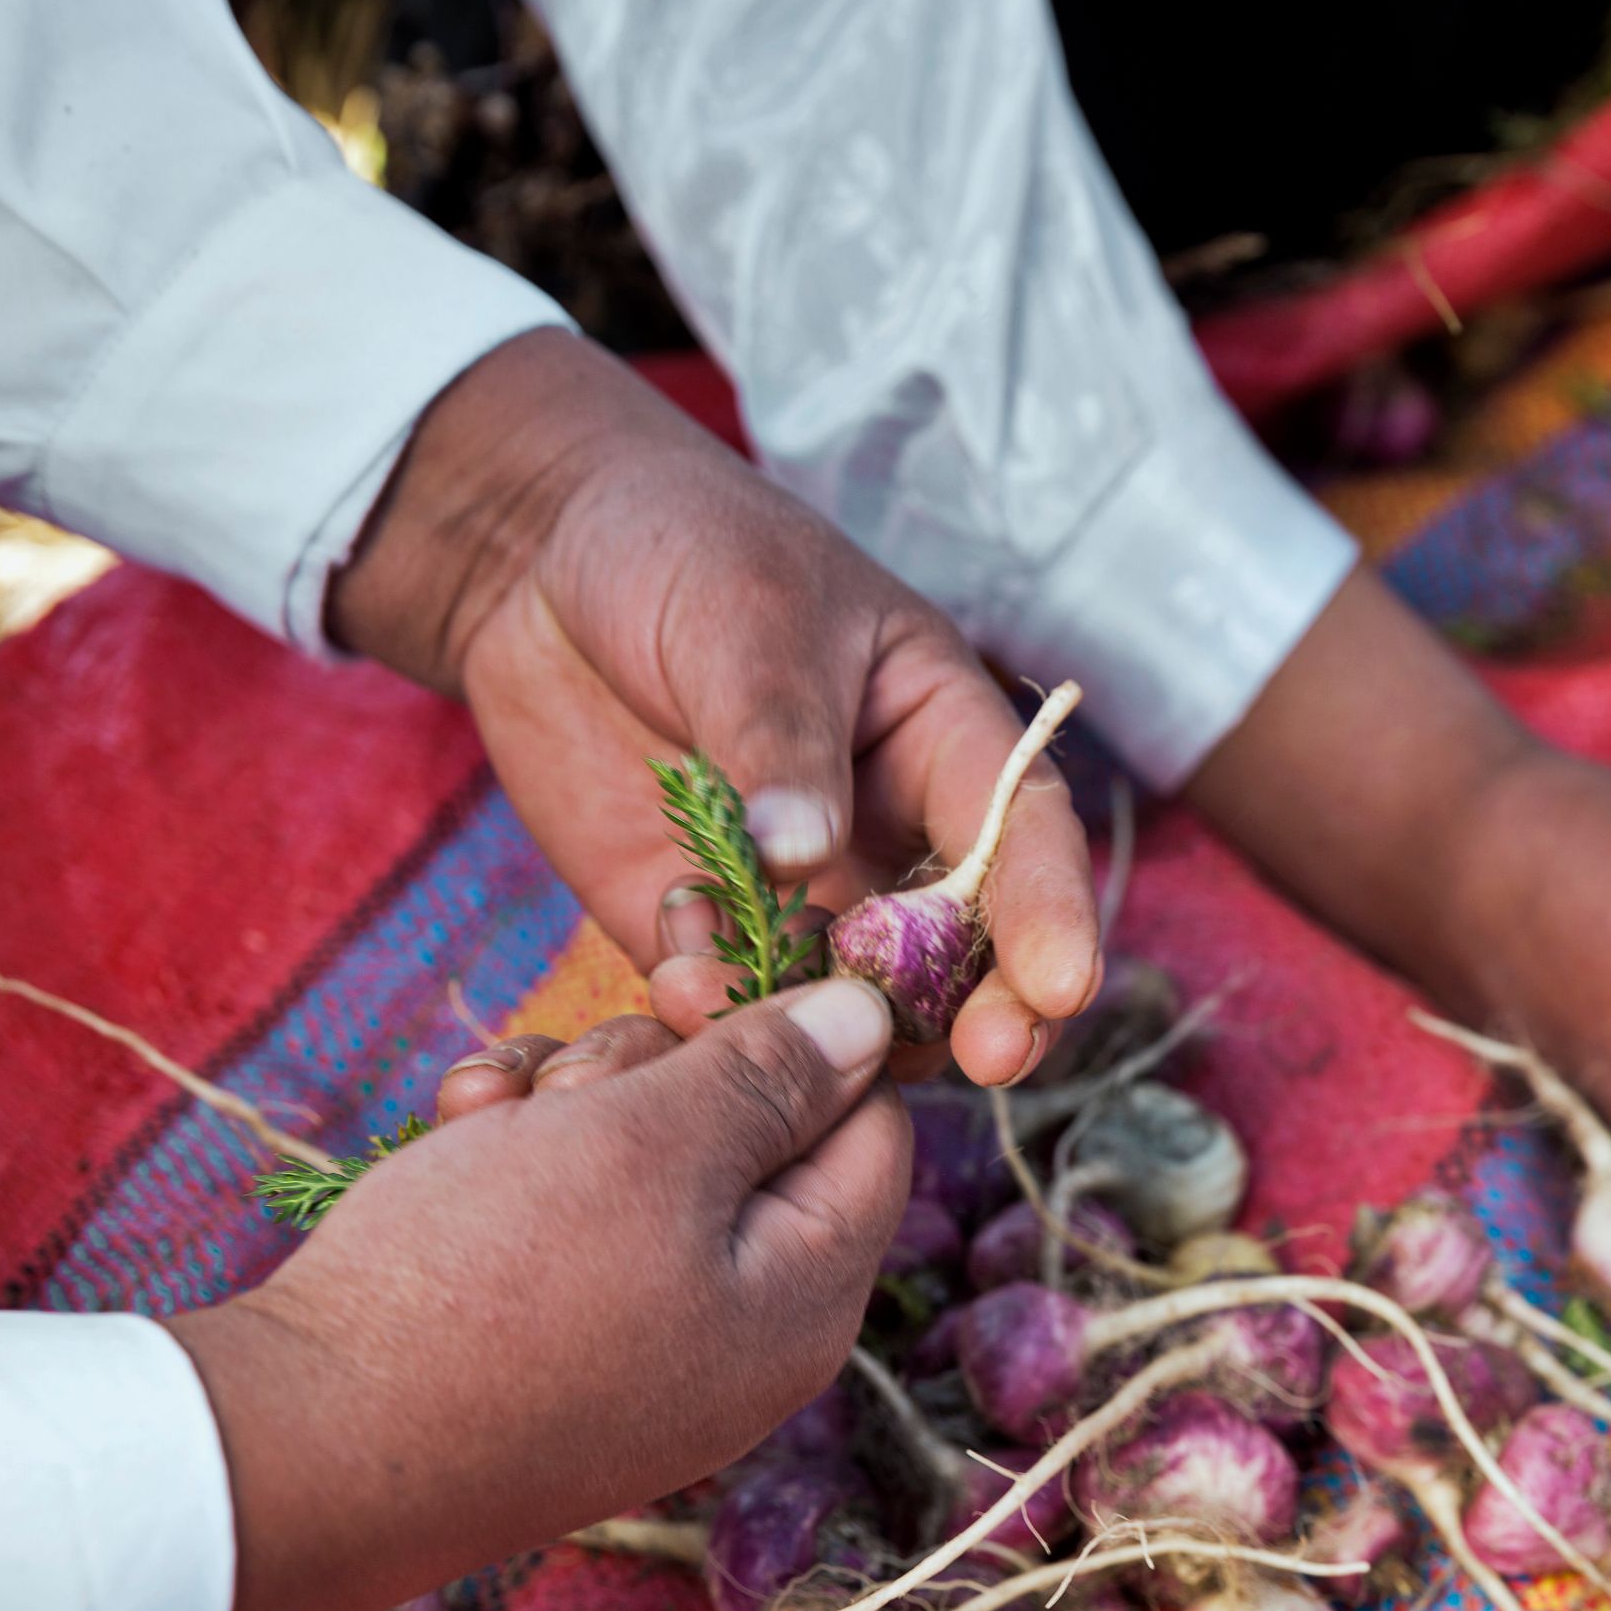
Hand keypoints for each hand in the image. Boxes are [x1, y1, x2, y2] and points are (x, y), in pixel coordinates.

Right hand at [170, 974, 904, 1610]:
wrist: (305, 1446)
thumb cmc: (492, 1283)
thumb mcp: (651, 1144)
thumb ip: (773, 1076)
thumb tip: (871, 1022)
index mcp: (808, 1295)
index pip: (869, 1122)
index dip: (796, 1031)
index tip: (690, 974)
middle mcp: (744, 1332)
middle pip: (750, 1132)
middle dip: (651, 1068)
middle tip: (574, 1080)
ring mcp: (643, 1342)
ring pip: (639, 1157)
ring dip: (564, 1100)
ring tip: (488, 1116)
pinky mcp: (548, 1343)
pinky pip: (563, 1218)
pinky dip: (512, 1159)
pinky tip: (455, 1137)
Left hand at [328, 329, 1099, 1086]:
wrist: (547, 567)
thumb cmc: (688, 551)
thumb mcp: (750, 616)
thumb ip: (781, 736)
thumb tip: (808, 855)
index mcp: (942, 738)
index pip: (1023, 834)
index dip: (1053, 911)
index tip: (1063, 982)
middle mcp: (893, 832)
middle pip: (967, 947)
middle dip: (987, 1009)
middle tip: (990, 1059)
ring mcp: (804, 893)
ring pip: (859, 1001)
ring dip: (837, 1033)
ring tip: (776, 1029)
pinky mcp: (712, 929)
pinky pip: (737, 1006)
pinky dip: (720, 1018)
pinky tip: (677, 981)